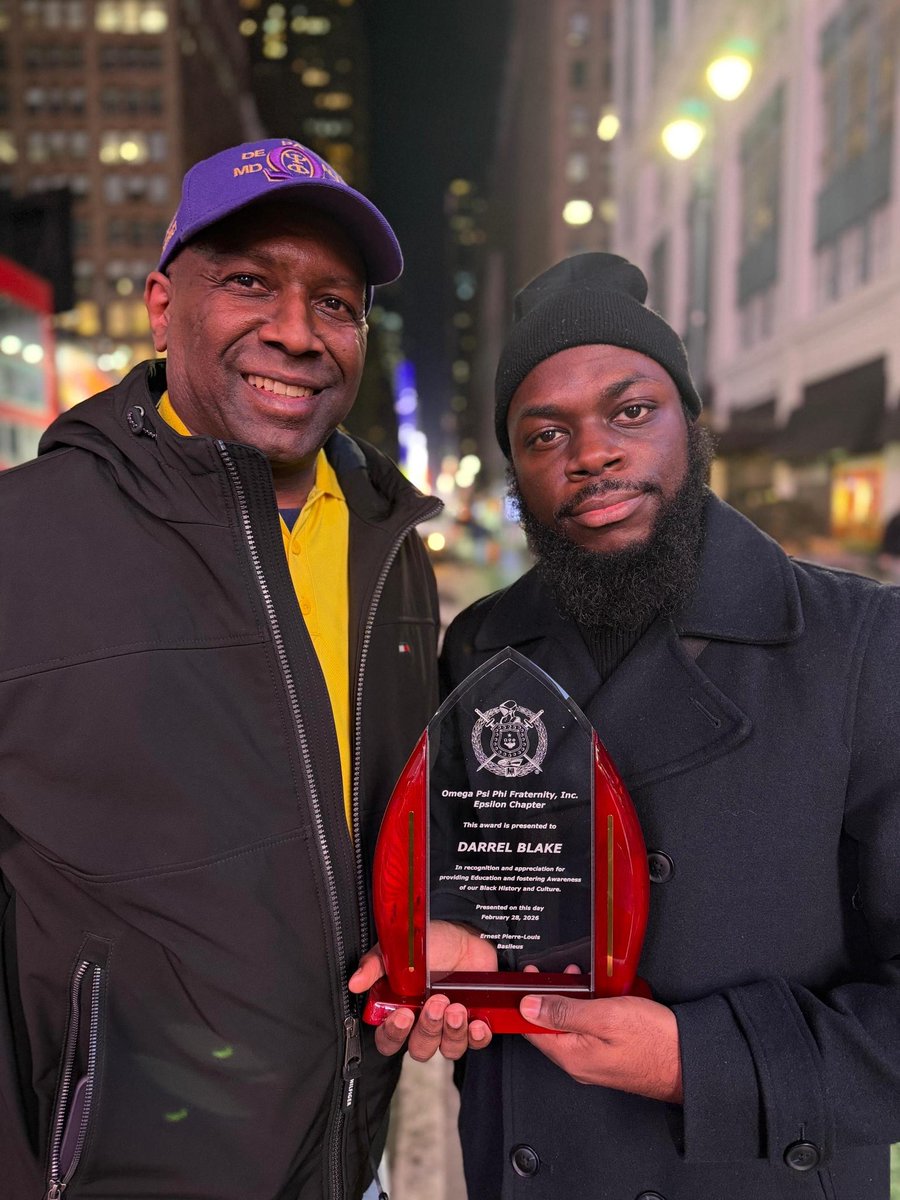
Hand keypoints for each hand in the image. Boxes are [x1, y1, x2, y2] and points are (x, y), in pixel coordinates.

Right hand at [349, 921, 495, 1060]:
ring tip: (456, 1007)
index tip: (403, 1015)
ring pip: (448, 1050)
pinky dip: (478, 1037)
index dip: (394, 1035)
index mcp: (401, 1010)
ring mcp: (450, 1025)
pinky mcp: (475, 1021)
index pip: (389, 1040)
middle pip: (420, 1049)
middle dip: (427, 1030)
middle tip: (435, 1003)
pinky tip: (477, 1024)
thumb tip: (355, 983)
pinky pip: (477, 1043)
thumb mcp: (398, 950)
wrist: (466, 933)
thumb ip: (375, 966)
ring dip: (452, 1033)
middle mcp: (424, 1023)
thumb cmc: (430, 943)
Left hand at [520, 992, 682, 1102]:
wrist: (692, 1061)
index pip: (531, 1029)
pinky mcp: (611, 1054)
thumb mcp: (605, 1016)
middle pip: (549, 1026)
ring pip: (570, 1025)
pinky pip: (589, 1029)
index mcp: (572, 1056)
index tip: (527, 979)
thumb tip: (529, 1006)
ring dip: (570, 999)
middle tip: (555, 973)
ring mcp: (596, 1060)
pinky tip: (598, 994)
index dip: (524, 1001)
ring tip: (580, 979)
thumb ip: (564, 1010)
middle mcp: (580, 1063)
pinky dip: (588, 1008)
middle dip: (549, 996)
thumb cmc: (656, 1042)